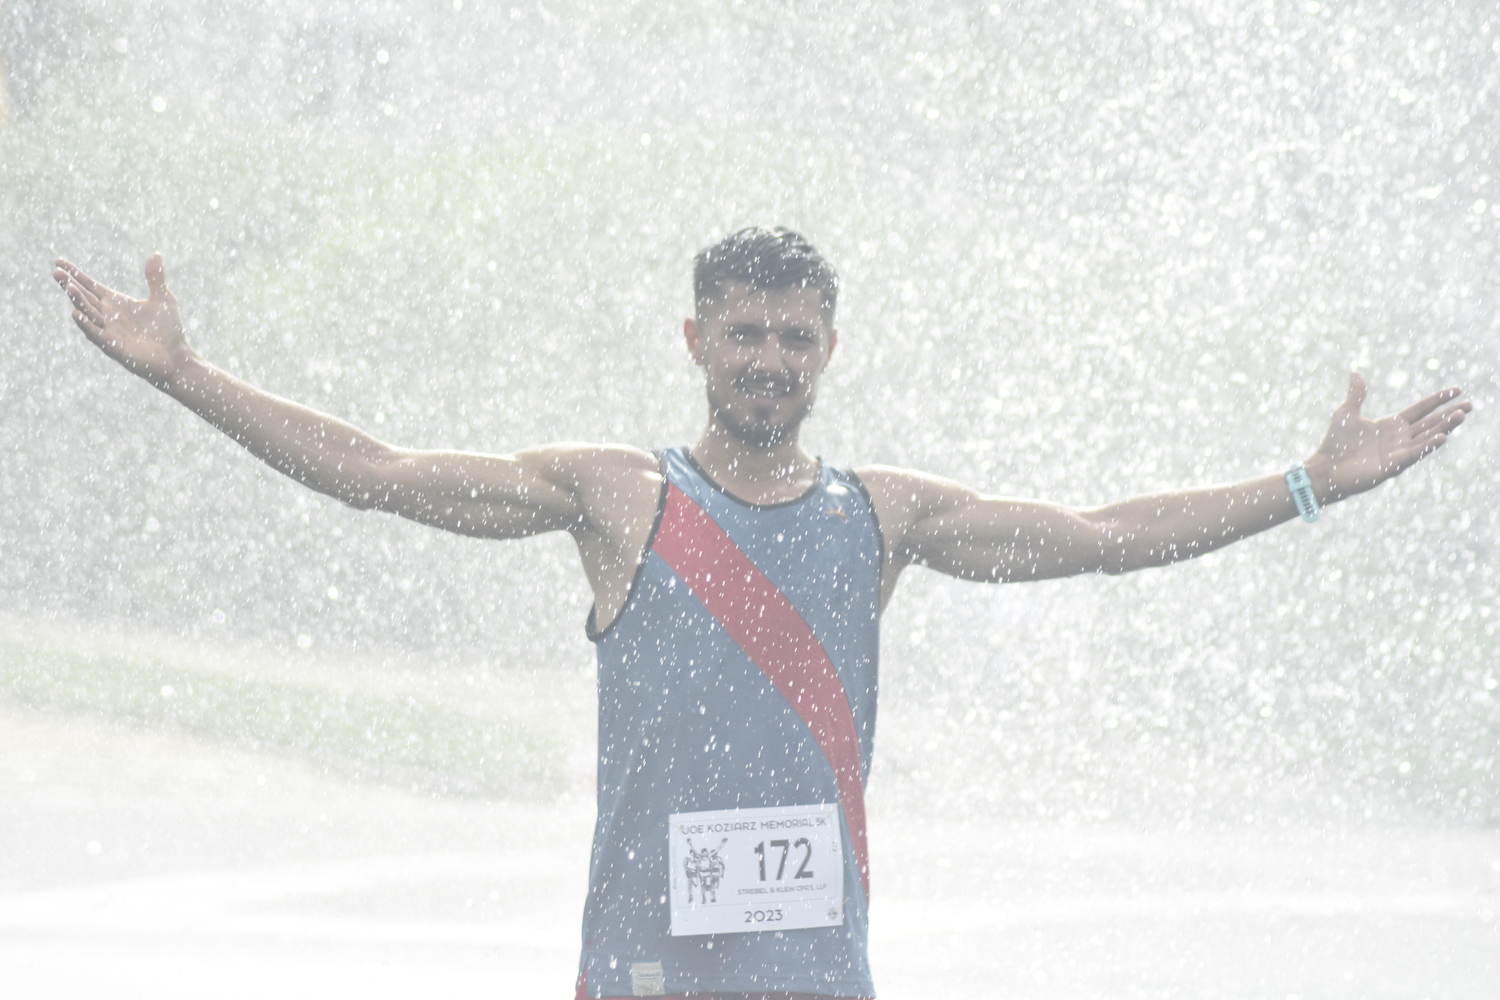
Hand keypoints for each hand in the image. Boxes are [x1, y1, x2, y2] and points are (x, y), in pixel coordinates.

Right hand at [53, 253, 192, 385]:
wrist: (176, 356)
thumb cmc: (168, 329)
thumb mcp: (163, 299)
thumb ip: (155, 278)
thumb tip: (156, 254)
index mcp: (116, 303)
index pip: (90, 285)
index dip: (75, 274)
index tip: (58, 261)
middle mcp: (108, 316)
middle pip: (85, 297)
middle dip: (70, 285)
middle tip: (56, 272)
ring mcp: (109, 331)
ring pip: (88, 314)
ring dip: (78, 301)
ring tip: (68, 286)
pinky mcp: (114, 347)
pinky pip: (96, 334)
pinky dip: (86, 325)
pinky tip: (76, 313)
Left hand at [1309, 372, 1470, 501]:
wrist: (1325, 468)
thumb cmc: (1335, 443)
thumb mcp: (1346, 413)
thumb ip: (1356, 394)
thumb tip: (1355, 372)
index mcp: (1392, 424)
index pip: (1421, 409)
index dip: (1438, 400)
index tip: (1457, 390)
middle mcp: (1399, 437)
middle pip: (1430, 423)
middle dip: (1450, 414)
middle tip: (1470, 405)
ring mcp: (1398, 451)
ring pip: (1427, 437)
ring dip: (1444, 427)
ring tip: (1460, 416)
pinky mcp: (1393, 465)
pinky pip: (1414, 454)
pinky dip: (1428, 446)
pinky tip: (1442, 437)